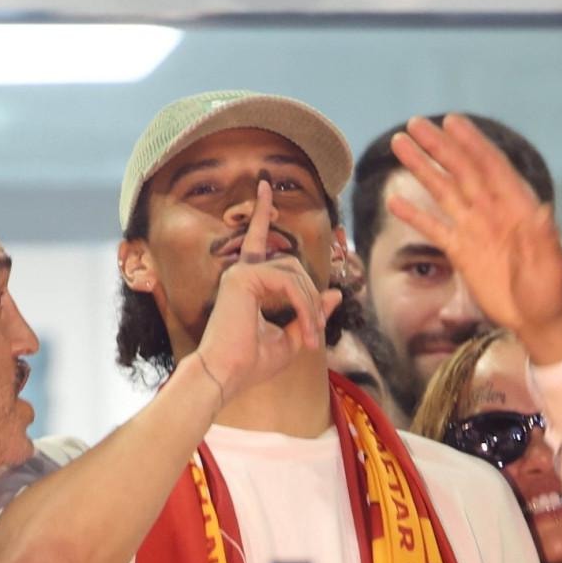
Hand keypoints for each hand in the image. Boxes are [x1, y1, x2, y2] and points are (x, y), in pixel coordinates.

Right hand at [196, 180, 341, 401]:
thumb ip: (310, 314)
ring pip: (295, 274)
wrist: (226, 376)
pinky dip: (302, 305)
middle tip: (314, 335)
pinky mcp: (243, 277)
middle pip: (295, 267)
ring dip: (310, 306)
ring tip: (309, 337)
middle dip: (313, 299)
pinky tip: (303, 327)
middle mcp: (241, 272)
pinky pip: (288, 281)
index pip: (258, 241)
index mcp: (247, 282)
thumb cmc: (251, 364)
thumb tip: (335, 293)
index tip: (265, 186)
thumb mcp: (291, 339)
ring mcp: (240, 271)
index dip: (263, 213)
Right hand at [389, 115, 561, 361]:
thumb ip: (544, 239)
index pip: (491, 167)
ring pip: (443, 192)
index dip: (472, 143)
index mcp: (516, 207)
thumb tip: (542, 211)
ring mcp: (474, 229)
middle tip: (415, 125)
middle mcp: (492, 211)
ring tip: (400, 146)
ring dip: (422, 169)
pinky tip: (394, 202)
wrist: (538, 320)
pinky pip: (434, 228)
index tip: (452, 123)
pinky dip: (414, 215)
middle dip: (439, 146)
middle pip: (461, 171)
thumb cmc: (551, 292)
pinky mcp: (460, 251)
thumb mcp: (552, 265)